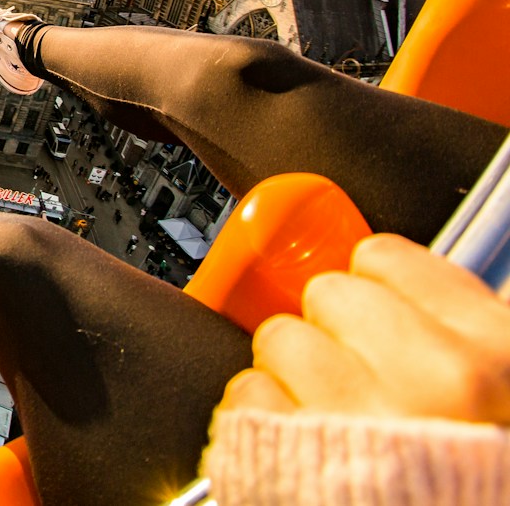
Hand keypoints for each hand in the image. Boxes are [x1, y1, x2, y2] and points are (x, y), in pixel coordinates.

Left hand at [217, 233, 509, 423]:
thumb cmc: (469, 475)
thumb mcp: (503, 385)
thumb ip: (461, 326)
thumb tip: (401, 280)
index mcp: (493, 353)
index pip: (385, 258)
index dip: (377, 286)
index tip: (380, 311)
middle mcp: (428, 379)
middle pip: (328, 291)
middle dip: (333, 328)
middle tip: (362, 374)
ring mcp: (355, 414)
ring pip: (280, 337)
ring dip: (294, 371)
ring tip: (334, 410)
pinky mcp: (290, 452)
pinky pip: (248, 392)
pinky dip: (266, 411)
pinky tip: (304, 435)